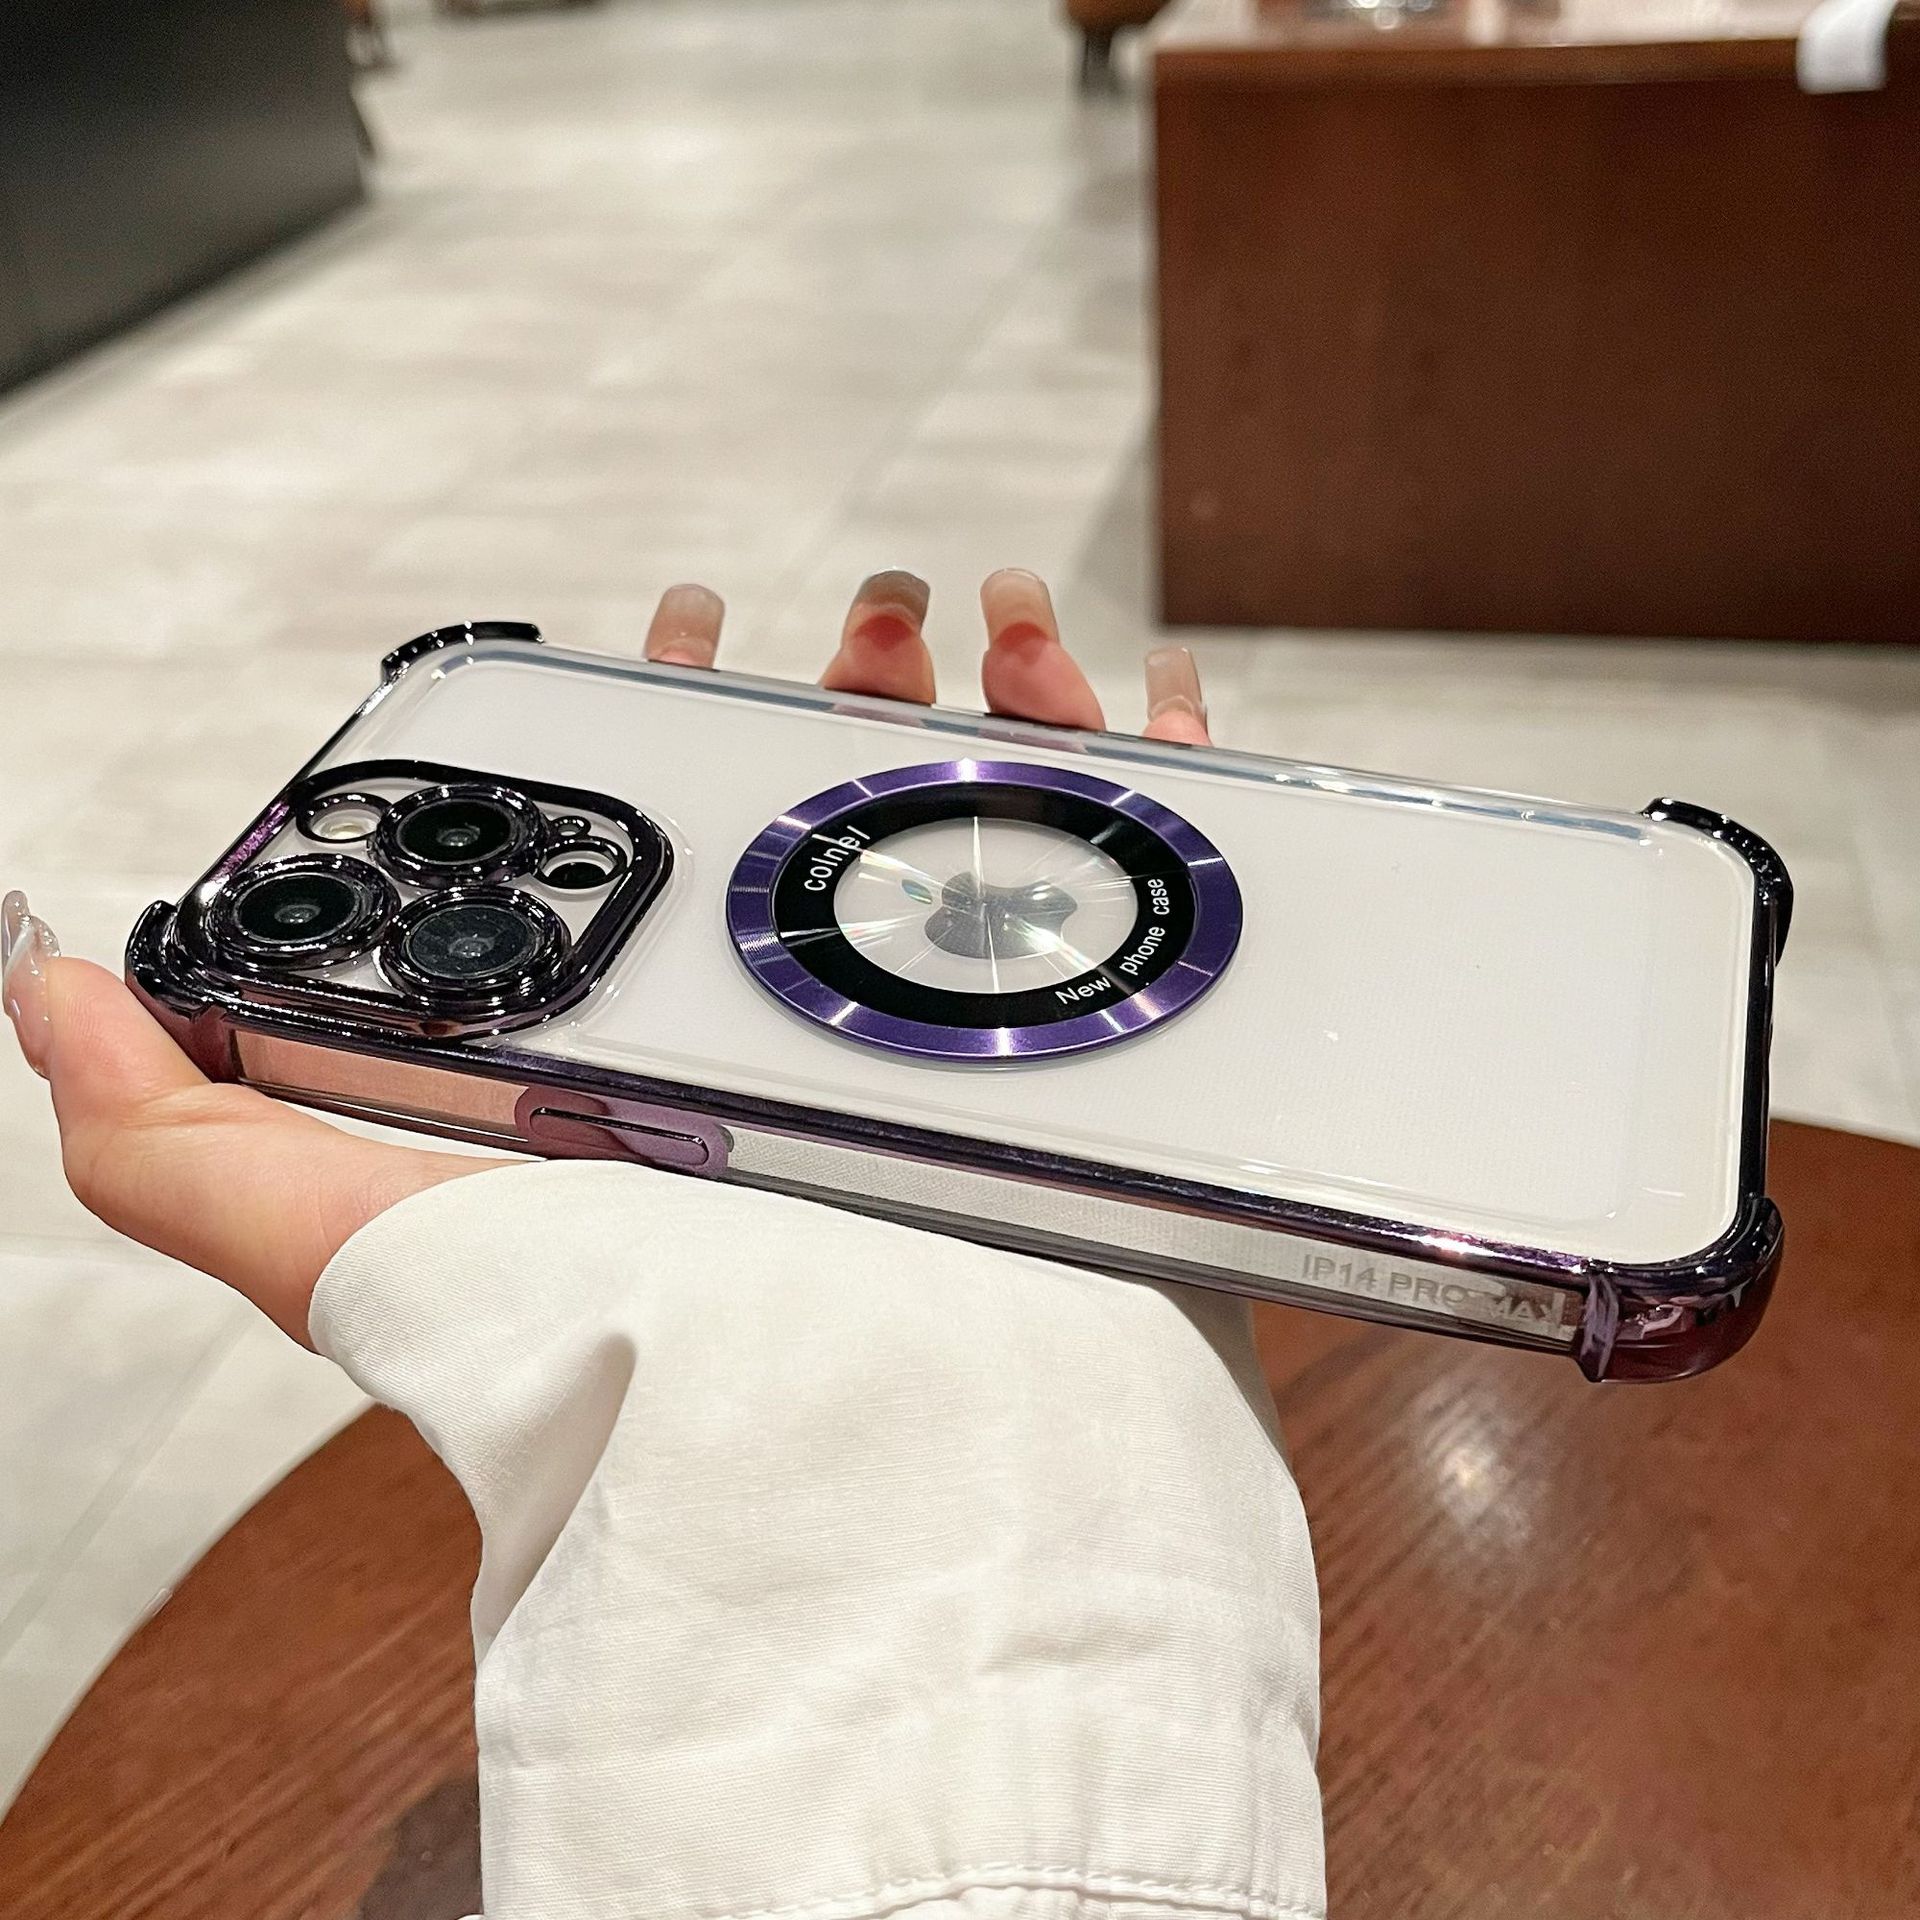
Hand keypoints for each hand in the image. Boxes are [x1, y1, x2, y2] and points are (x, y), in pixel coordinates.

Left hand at [2, 571, 1212, 1343]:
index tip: (681, 619)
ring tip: (991, 621)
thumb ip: (165, 1126)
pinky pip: (1142, 885)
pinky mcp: (1086, 1062)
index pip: (673, 835)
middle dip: (846, 675)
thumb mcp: (331, 1235)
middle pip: (842, 806)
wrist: (827, 1449)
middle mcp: (815, 1038)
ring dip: (997, 687)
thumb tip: (42, 974)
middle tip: (860, 610)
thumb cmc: (608, 1341)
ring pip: (991, 813)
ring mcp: (957, 1041)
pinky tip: (1148, 696)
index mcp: (672, 1043)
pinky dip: (1156, 771)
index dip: (671, 711)